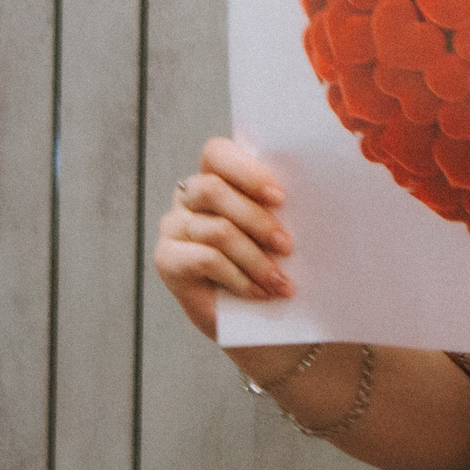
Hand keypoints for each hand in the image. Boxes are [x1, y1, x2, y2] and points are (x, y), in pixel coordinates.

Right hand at [155, 135, 296, 341]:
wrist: (249, 316)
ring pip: (216, 230)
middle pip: (213, 190)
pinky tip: (258, 292)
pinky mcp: (166, 259)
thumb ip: (278, 208)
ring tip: (280, 281)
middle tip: (287, 246)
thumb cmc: (269, 264)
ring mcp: (174, 226)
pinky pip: (205, 259)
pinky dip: (239, 277)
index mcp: (216, 176)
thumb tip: (303, 200)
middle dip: (257, 219)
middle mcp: (188, 196)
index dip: (247, 171)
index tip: (280, 198)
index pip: (217, 153)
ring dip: (255, 258)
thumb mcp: (277, 231)